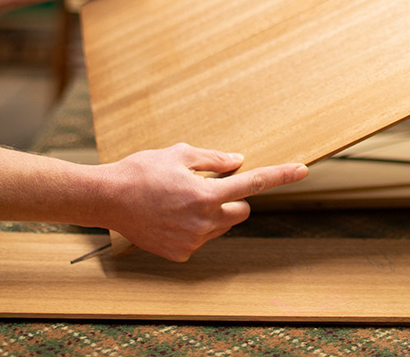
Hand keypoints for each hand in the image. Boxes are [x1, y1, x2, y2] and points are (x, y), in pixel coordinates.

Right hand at [90, 143, 306, 261]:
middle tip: (206, 188)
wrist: (106, 199)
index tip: (302, 170)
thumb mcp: (179, 154)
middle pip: (240, 211)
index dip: (280, 176)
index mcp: (206, 194)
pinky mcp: (180, 254)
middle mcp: (204, 221)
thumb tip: (237, 162)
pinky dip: (193, 228)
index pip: (252, 184)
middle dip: (232, 199)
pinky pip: (200, 239)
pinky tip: (169, 217)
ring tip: (180, 201)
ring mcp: (192, 242)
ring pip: (221, 226)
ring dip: (213, 214)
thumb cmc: (141, 170)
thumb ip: (212, 159)